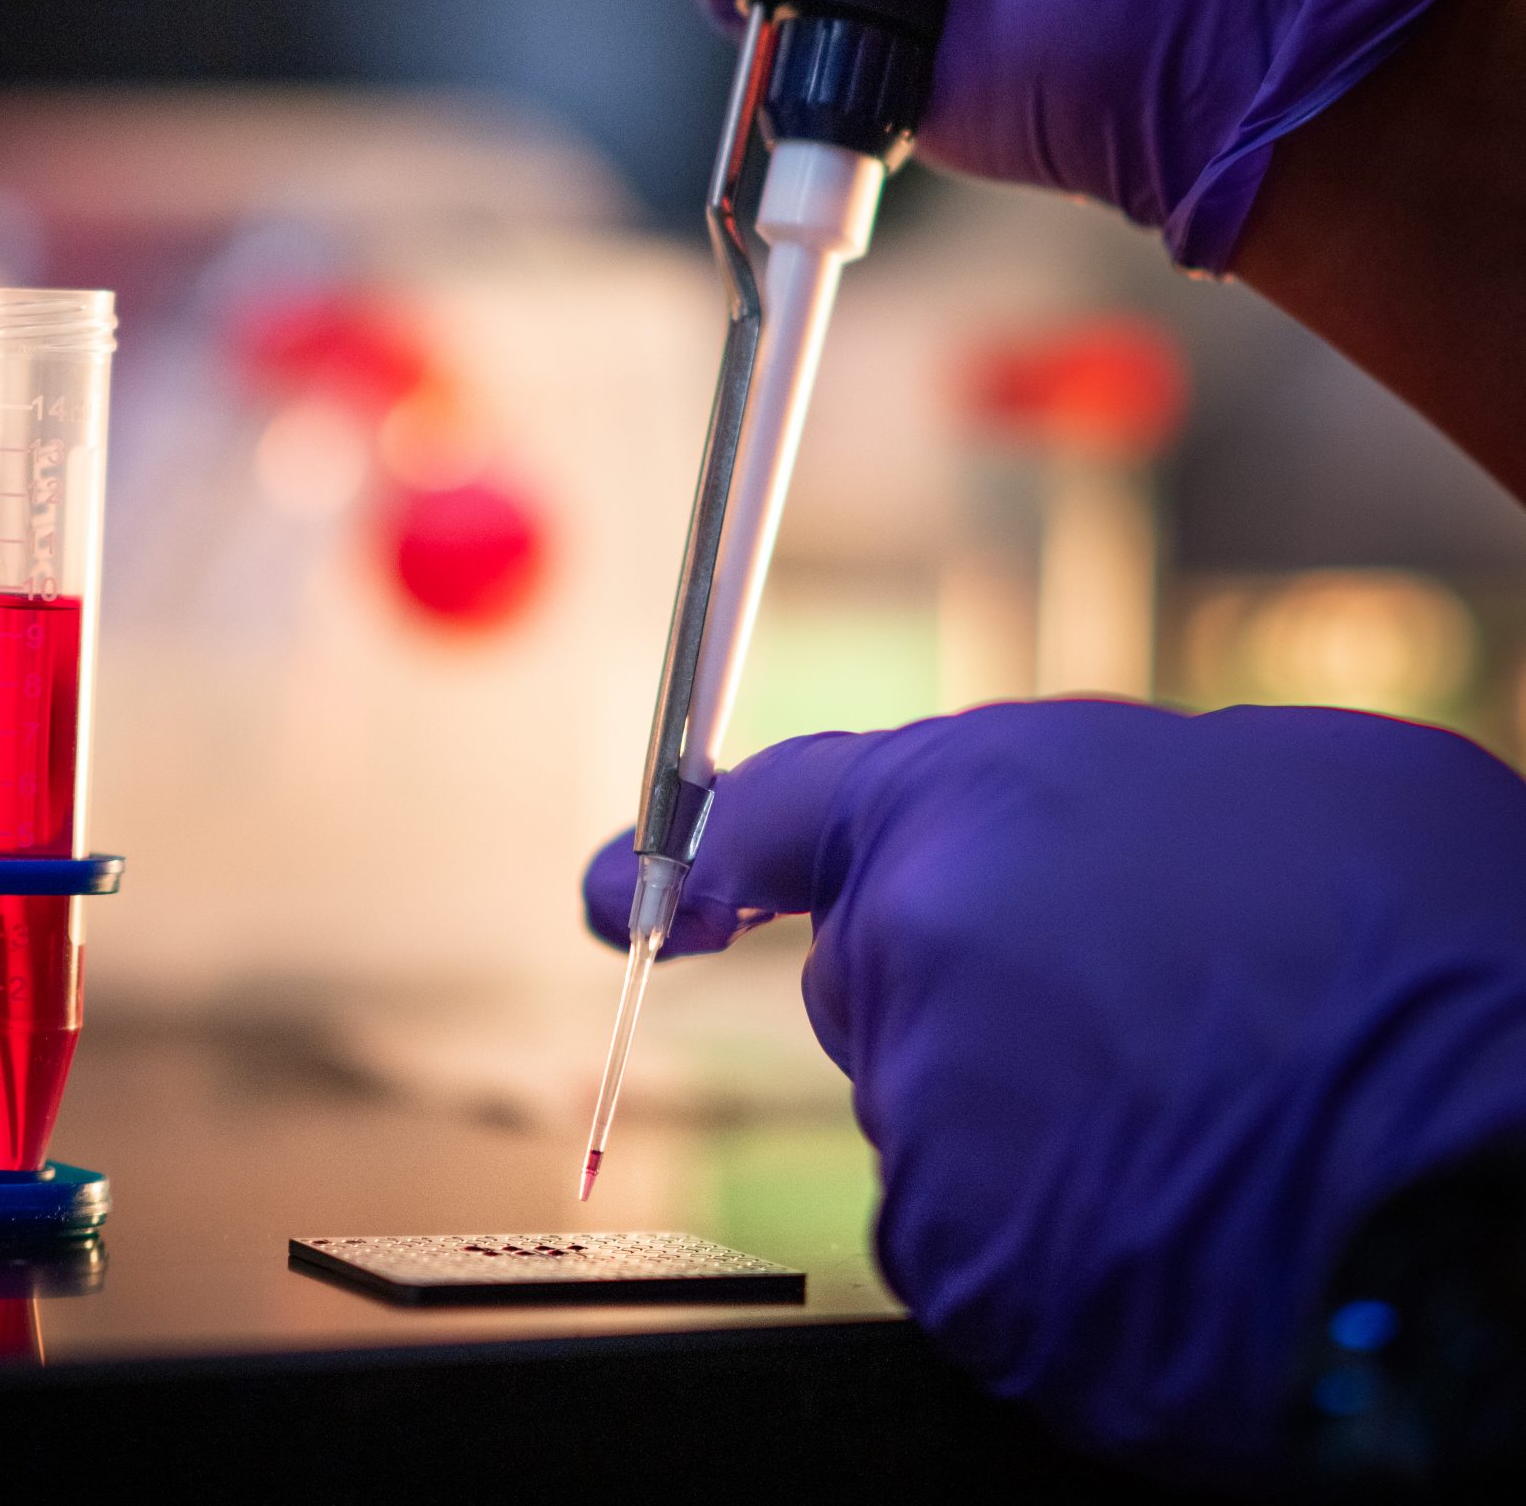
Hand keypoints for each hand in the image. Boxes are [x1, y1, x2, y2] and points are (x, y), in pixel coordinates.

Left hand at [585, 703, 1525, 1477]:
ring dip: (1043, 1129)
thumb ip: (1094, 817)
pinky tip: (1193, 1217)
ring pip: (946, 1125)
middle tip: (1158, 1013)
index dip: (701, 855)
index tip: (627, 894)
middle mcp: (921, 947)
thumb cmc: (1426, 932)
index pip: (781, 813)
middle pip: (887, 987)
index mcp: (980, 794)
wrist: (1512, 1130)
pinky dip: (1068, 1250)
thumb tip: (1055, 872)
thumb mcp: (1262, 788)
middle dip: (983, 999)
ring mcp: (936, 1121)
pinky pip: (991, 1251)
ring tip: (1216, 1111)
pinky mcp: (974, 1275)